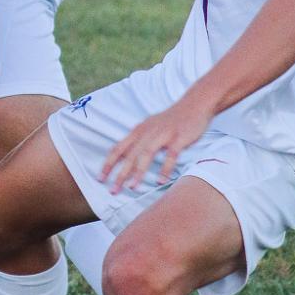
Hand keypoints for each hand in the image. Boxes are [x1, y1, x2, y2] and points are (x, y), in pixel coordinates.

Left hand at [99, 91, 215, 193]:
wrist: (195, 103)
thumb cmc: (171, 120)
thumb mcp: (150, 127)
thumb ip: (138, 141)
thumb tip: (126, 160)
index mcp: (139, 131)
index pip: (118, 149)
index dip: (108, 164)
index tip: (100, 179)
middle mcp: (148, 132)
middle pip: (130, 155)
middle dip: (120, 174)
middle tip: (113, 191)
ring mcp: (164, 134)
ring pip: (147, 154)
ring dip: (138, 171)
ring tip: (132, 187)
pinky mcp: (179, 137)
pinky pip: (171, 155)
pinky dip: (165, 168)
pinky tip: (161, 181)